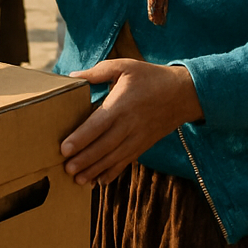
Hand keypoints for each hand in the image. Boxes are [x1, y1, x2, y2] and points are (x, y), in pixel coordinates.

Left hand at [59, 59, 203, 185]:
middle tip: (66, 169)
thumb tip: (72, 77)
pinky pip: (126, 162)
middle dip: (84, 160)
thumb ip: (98, 72)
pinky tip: (100, 181)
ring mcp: (137, 138)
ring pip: (114, 158)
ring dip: (95, 170)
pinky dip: (113, 173)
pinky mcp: (143, 145)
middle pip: (104, 146)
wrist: (183, 94)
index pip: (98, 124)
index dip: (81, 138)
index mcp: (121, 105)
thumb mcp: (125, 66)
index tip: (64, 149)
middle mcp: (129, 125)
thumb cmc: (150, 77)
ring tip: (78, 180)